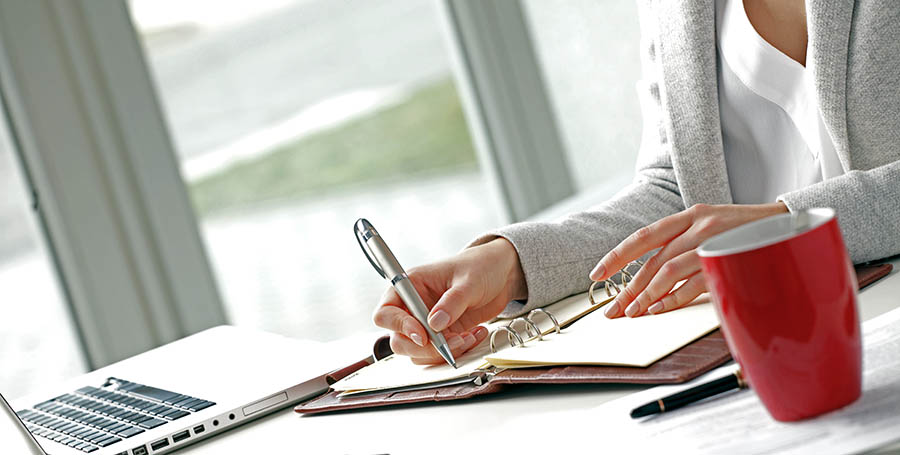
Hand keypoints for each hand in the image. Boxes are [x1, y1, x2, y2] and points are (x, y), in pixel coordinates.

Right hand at [372, 238, 526, 363]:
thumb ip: (451, 302)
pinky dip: (458, 351)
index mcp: (411, 285)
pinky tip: (474, 335)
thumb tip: (434, 324)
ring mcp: (428, 323)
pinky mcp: (443, 334)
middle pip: (399, 339)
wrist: (501, 274)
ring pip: (419, 352)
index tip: (422, 335)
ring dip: (444, 352)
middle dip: (425, 348)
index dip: (399, 326)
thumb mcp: (468, 281)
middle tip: (452, 343)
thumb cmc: (480, 266)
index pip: (386, 312)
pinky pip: (441, 353)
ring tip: (469, 337)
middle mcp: (415, 307)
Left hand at [591, 203, 787, 317]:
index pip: (643, 237)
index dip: (617, 256)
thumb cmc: (746, 232)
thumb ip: (683, 245)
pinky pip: (694, 283)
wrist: (793, 223)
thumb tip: (650, 278)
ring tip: (634, 313)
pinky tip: (660, 309)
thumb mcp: (711, 228)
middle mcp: (698, 224)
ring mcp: (713, 240)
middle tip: (614, 310)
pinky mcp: (728, 258)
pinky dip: (674, 298)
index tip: (598, 274)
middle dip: (629, 288)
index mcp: (689, 215)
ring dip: (647, 296)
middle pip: (651, 259)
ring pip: (668, 270)